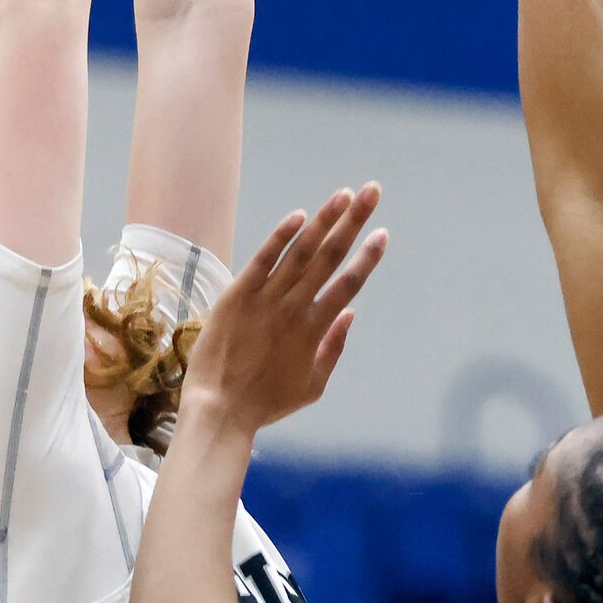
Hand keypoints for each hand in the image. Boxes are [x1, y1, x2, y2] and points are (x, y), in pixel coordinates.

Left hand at [180, 185, 386, 431]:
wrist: (219, 410)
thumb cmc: (266, 403)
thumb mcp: (312, 387)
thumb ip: (334, 348)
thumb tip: (350, 313)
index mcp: (315, 329)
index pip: (348, 285)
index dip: (367, 258)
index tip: (383, 233)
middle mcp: (295, 308)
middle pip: (330, 257)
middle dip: (354, 222)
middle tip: (373, 192)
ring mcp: (265, 299)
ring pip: (301, 252)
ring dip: (325, 220)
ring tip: (344, 195)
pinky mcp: (237, 295)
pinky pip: (263, 260)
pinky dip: (281, 237)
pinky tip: (300, 216)